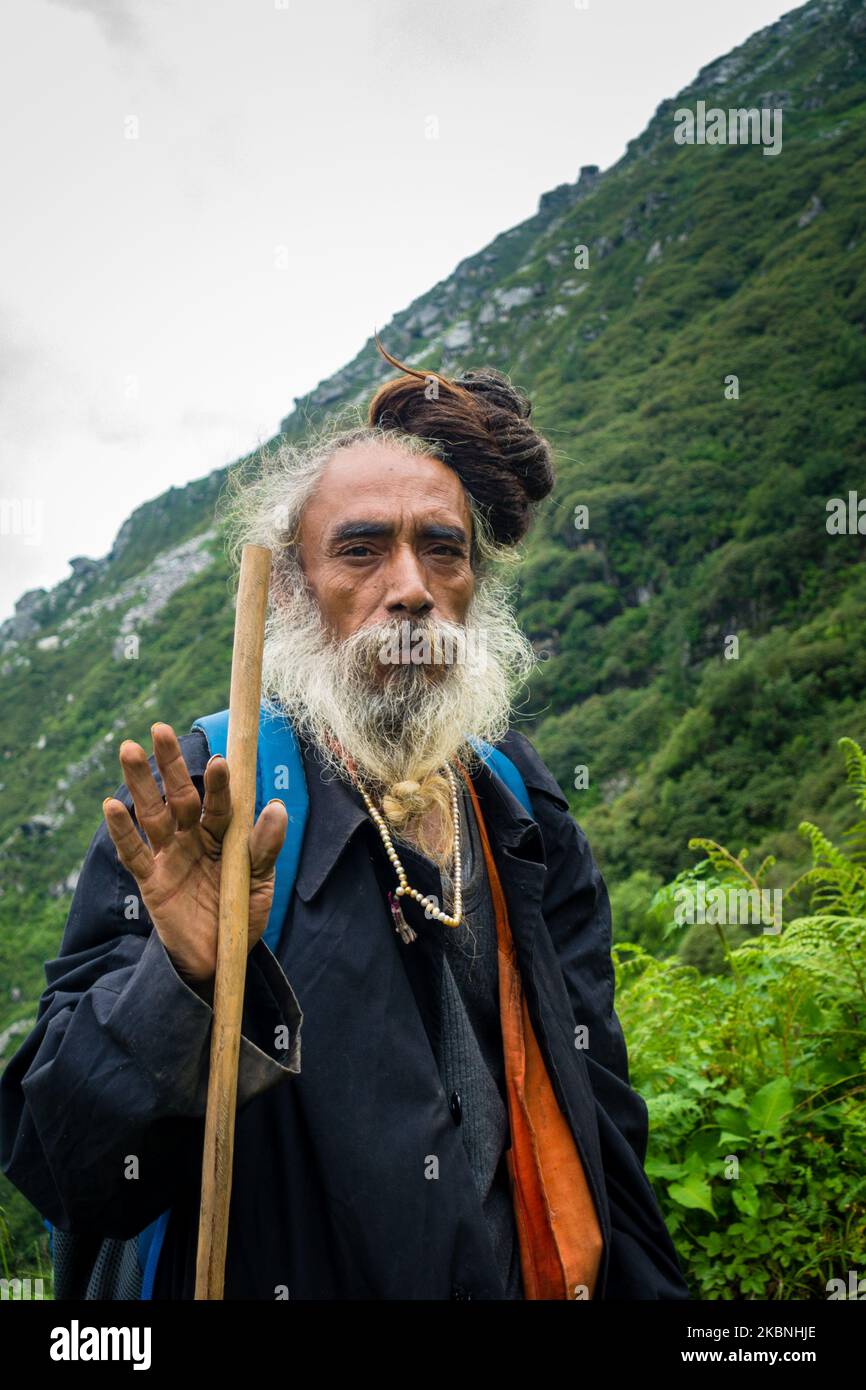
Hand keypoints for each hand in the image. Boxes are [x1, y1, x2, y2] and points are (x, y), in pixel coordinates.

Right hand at [102, 722, 287, 987]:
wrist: (216, 961)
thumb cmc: (240, 917)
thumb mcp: (259, 885)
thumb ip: (264, 848)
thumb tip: (275, 807)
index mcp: (222, 835)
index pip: (220, 803)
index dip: (220, 783)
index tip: (221, 761)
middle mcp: (193, 837)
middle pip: (180, 795)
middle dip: (170, 764)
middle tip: (160, 729)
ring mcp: (169, 856)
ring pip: (152, 813)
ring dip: (141, 783)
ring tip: (129, 749)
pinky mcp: (151, 879)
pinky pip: (134, 852)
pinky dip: (122, 830)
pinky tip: (111, 804)